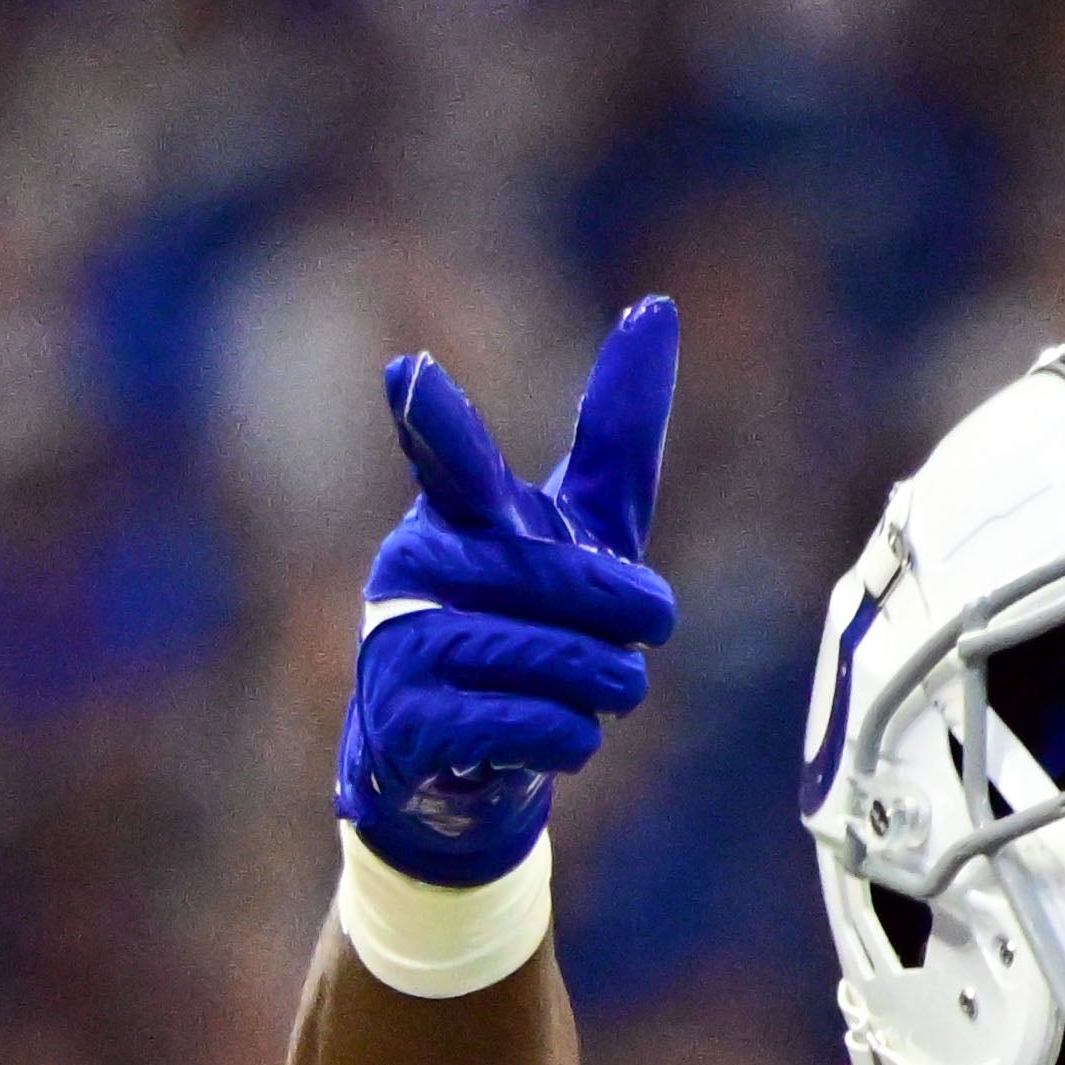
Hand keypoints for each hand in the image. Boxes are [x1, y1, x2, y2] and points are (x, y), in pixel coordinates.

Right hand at [336, 296, 681, 886]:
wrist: (458, 756)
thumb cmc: (526, 615)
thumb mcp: (579, 525)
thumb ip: (615, 432)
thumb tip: (660, 308)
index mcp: (457, 509)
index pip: (451, 456)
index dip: (436, 419)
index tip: (411, 374)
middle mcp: (419, 564)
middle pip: (577, 590)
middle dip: (626, 622)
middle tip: (616, 633)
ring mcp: (404, 645)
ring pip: (574, 666)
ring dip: (603, 688)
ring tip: (565, 687)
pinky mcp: (412, 725)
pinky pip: (549, 730)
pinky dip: (572, 739)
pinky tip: (541, 734)